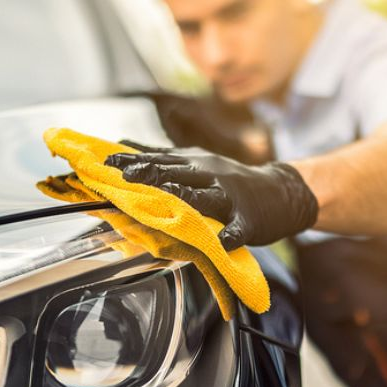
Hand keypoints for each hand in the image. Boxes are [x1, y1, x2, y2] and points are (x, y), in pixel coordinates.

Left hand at [107, 141, 317, 249]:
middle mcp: (210, 175)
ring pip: (204, 197)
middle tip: (123, 177)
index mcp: (195, 163)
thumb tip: (123, 146)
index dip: (133, 160)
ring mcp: (229, 197)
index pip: (159, 159)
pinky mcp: (247, 220)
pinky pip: (236, 229)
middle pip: (176, 172)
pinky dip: (228, 235)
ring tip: (166, 199)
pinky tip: (221, 241)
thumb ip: (163, 159)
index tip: (106, 161)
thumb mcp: (197, 163)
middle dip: (149, 174)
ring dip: (185, 198)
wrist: (279, 193)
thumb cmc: (230, 181)